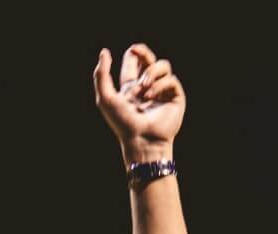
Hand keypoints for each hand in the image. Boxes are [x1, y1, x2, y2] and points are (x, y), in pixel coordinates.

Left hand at [93, 44, 185, 163]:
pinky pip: (171, 79)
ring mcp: (162, 91)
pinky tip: (151, 97)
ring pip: (163, 65)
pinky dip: (160, 85)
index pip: (133, 63)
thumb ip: (102, 75)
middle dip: (144, 52)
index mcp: (130, 87)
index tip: (131, 50)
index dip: (133, 54)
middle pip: (150, 59)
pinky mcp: (175, 96)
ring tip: (143, 87)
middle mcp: (147, 87)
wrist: (141, 139)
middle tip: (137, 49)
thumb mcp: (106, 98)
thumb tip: (104, 51)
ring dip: (151, 72)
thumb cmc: (122, 122)